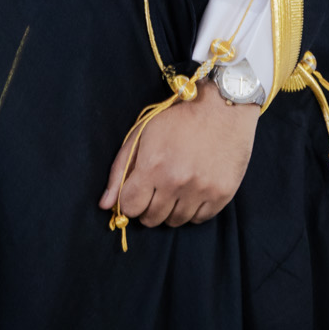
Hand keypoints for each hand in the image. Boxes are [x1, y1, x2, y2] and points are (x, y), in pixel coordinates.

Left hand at [97, 79, 258, 226]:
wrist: (224, 107)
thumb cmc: (179, 119)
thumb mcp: (142, 135)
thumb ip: (120, 170)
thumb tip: (104, 205)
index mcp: (153, 165)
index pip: (130, 207)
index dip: (131, 201)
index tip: (138, 191)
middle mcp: (176, 181)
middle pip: (151, 218)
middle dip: (149, 206)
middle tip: (158, 188)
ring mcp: (201, 189)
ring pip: (175, 221)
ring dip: (171, 209)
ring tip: (177, 187)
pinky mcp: (222, 194)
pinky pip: (199, 219)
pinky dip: (193, 209)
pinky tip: (194, 190)